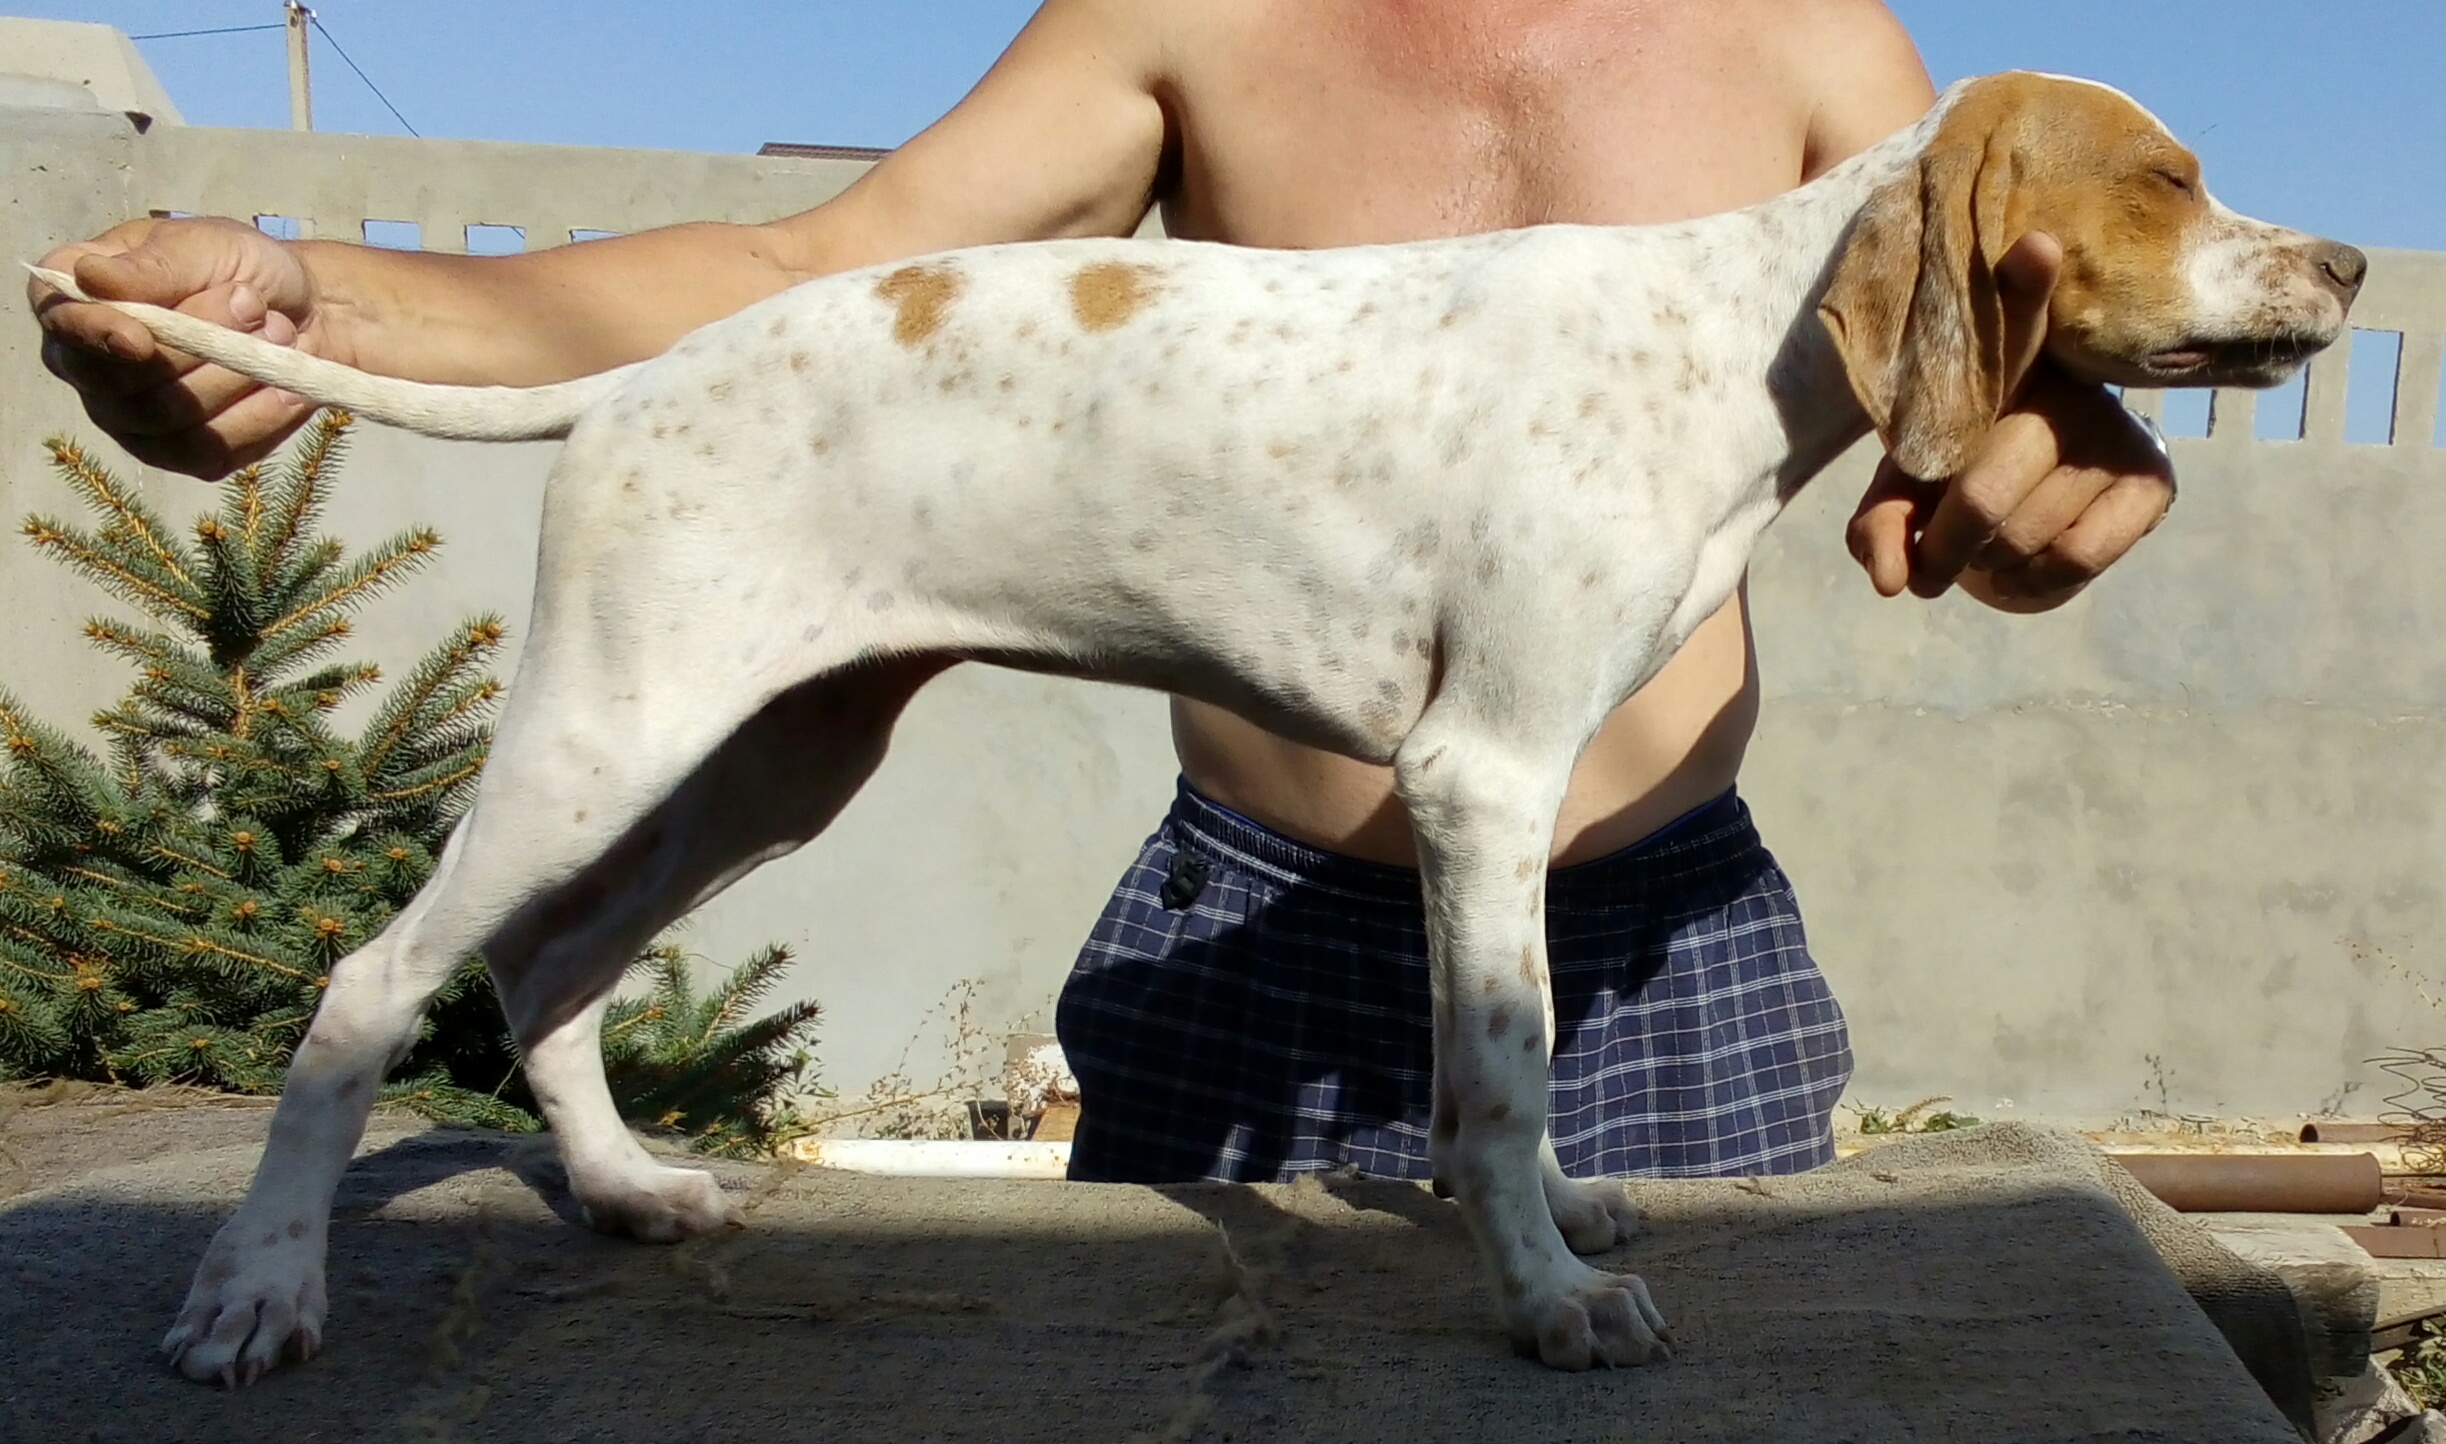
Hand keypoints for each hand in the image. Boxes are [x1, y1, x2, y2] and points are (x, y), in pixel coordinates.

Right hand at [29, 216, 330, 477]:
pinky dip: (258, 418)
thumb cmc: (238, 268)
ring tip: (277, 334)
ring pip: (168, 418)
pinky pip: (209, 452)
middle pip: (117, 382)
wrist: (305, 312)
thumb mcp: (204, 247)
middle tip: (253, 306)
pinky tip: (285, 389)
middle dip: (195, 349)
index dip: (94, 335)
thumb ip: (152, 267)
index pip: (61, 321)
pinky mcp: (181, 453)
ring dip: (234, 376)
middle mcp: (87, 365)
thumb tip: (89, 275)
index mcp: (77, 299)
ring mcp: (130, 418)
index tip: (139, 340)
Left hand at [1845, 232, 2177, 612]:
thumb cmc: (1955, 474)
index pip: (2012, 320)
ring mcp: (2112, 430)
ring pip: (2023, 536)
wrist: (2031, 498)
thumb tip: (1891, 581)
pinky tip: (2025, 564)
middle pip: (1983, 493)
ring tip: (1982, 548)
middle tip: (1931, 558)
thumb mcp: (1906, 490)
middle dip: (1942, 547)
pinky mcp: (2151, 479)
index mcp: (1996, 366)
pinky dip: (2034, 582)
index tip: (2034, 247)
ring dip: (1985, 566)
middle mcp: (2064, 386)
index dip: (2022, 286)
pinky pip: (2076, 556)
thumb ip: (1883, 525)